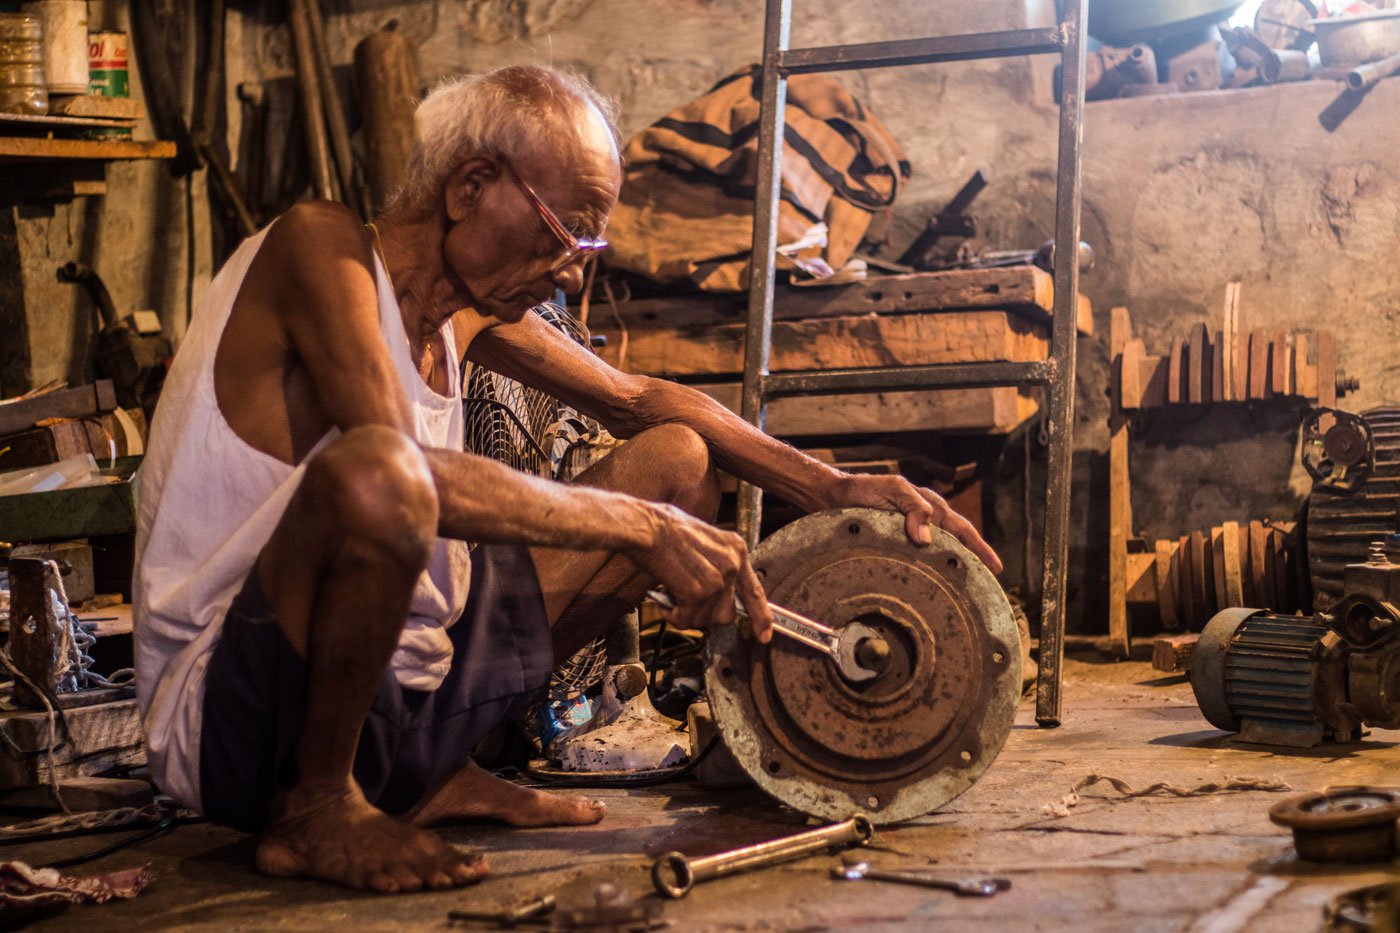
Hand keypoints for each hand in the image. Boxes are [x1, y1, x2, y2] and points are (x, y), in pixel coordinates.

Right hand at [626, 503, 774, 642]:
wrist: (645, 526)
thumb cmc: (663, 529)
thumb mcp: (703, 540)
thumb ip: (715, 564)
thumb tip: (713, 594)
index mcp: (736, 549)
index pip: (754, 590)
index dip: (760, 616)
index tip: (765, 634)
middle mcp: (732, 564)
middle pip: (727, 613)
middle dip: (705, 614)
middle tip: (685, 601)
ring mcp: (718, 579)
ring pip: (706, 619)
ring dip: (686, 614)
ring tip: (672, 594)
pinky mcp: (699, 591)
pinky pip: (686, 619)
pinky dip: (672, 614)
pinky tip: (664, 597)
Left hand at [830, 474, 1002, 573]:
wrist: (833, 496)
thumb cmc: (861, 490)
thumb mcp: (891, 490)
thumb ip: (912, 507)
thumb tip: (927, 538)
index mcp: (929, 505)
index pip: (962, 528)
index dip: (980, 549)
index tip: (996, 568)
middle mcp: (925, 518)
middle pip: (956, 542)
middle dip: (974, 560)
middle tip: (986, 585)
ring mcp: (912, 530)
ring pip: (940, 550)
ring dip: (954, 566)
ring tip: (966, 588)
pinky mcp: (898, 541)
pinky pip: (921, 556)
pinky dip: (932, 567)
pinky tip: (934, 582)